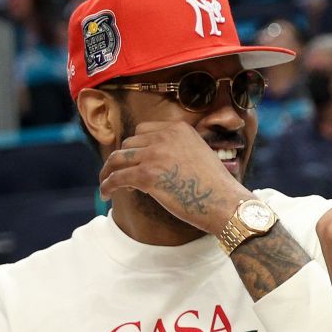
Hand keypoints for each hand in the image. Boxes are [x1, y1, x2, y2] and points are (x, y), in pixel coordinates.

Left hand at [98, 120, 245, 233]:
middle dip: (123, 160)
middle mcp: (165, 136)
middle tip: (121, 175)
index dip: (135, 146)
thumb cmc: (216, 187)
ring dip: (108, 171)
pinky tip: (106, 193)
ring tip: (106, 184)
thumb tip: (153, 161)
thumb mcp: (199, 154)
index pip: (143, 130)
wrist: (226, 203)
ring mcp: (155, 154)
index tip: (134, 159)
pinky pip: (118, 177)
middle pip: (128, 144)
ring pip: (118, 159)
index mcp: (178, 129)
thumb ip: (177, 150)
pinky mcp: (147, 175)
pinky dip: (108, 185)